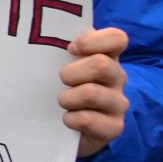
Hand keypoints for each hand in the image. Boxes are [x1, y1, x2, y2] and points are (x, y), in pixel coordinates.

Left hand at [61, 27, 129, 157]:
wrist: (64, 130)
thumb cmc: (60, 90)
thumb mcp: (60, 66)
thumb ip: (60, 48)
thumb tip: (44, 30)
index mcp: (107, 57)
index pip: (117, 38)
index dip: (93, 41)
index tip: (71, 49)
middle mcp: (118, 78)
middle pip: (101, 64)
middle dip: (71, 73)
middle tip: (61, 81)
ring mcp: (118, 103)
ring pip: (91, 93)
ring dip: (67, 98)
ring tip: (62, 102)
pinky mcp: (114, 127)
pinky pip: (87, 119)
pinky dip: (70, 119)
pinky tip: (67, 119)